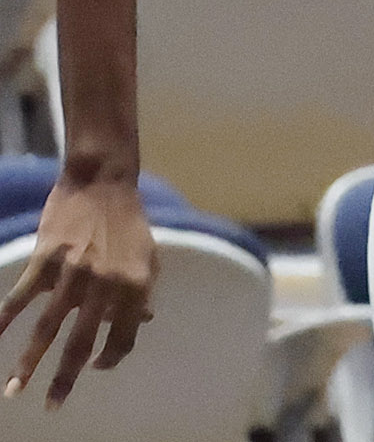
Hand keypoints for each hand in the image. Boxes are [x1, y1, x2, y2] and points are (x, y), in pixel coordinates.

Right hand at [0, 174, 156, 405]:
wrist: (104, 178)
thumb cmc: (127, 218)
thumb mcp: (149, 255)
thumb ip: (144, 291)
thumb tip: (144, 322)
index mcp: (135, 285)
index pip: (123, 337)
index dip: (110, 357)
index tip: (95, 368)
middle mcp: (105, 284)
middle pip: (81, 343)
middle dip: (65, 380)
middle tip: (53, 406)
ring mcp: (72, 272)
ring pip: (47, 329)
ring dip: (28, 364)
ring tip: (14, 391)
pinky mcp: (46, 259)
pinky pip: (21, 298)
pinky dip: (3, 321)